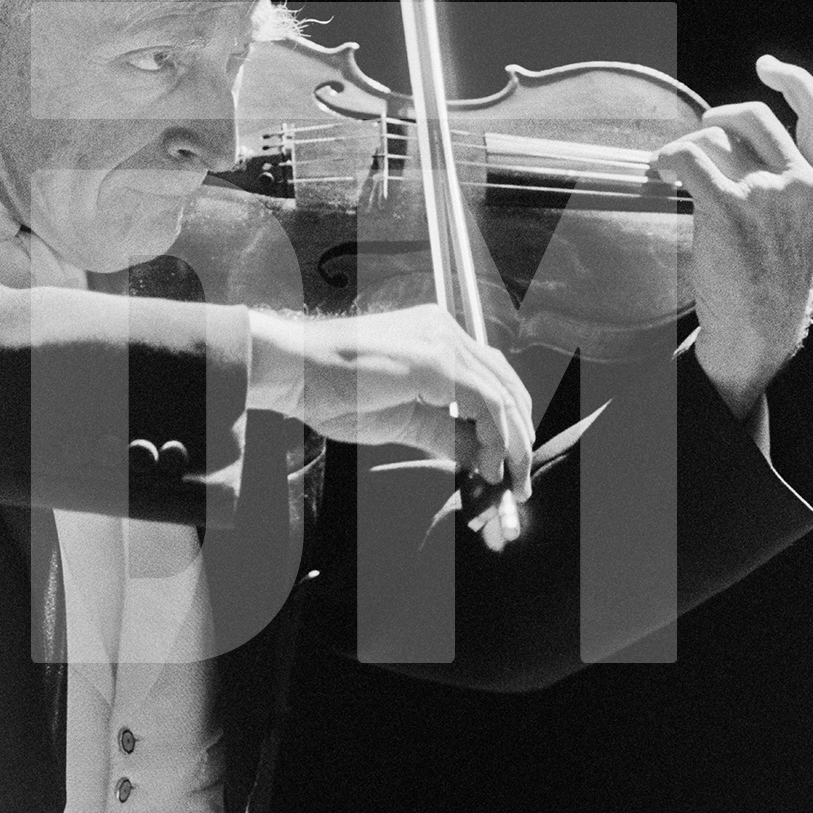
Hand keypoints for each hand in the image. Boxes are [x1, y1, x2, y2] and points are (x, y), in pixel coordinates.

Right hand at [250, 305, 533, 497]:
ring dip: (514, 444)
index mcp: (436, 338)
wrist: (292, 370)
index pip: (490, 377)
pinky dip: (495, 439)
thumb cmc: (331, 391)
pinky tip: (489, 466)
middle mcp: (445, 331)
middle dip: (520, 436)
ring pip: (502, 394)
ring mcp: (442, 341)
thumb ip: (444, 434)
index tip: (508, 466)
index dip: (508, 423)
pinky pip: (486, 403)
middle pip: (505, 382)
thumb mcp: (401, 421)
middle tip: (521, 481)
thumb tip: (481, 460)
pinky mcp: (436, 360)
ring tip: (511, 481)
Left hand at [652, 55, 812, 419]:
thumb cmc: (770, 283)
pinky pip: (689, 159)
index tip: (769, 68)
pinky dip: (668, 159)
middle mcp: (800, 183)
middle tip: (700, 131)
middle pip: (753, 118)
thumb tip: (740, 149)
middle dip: (718, 117)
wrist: (759, 329)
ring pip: (716, 139)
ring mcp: (766, 194)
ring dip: (686, 147)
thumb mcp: (799, 227)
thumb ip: (786, 186)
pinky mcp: (728, 207)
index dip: (795, 81)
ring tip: (670, 166)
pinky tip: (658, 172)